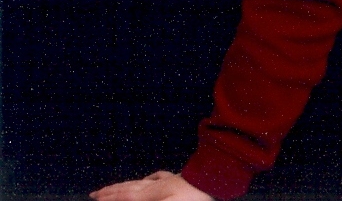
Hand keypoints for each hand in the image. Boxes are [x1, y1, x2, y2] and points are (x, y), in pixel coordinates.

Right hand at [90, 171, 213, 200]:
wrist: (213, 179)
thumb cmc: (193, 197)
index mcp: (150, 194)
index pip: (125, 197)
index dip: (109, 198)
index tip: (95, 198)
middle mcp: (154, 186)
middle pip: (128, 188)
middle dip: (110, 191)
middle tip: (95, 193)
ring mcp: (165, 180)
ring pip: (139, 182)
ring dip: (123, 185)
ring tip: (113, 187)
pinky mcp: (176, 178)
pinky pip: (157, 178)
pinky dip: (147, 179)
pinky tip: (147, 179)